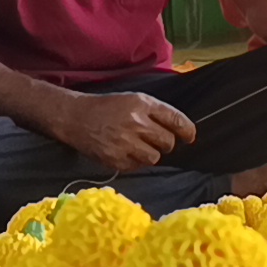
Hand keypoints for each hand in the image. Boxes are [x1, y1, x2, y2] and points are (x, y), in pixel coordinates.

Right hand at [53, 92, 196, 171]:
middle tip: (156, 140)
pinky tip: (125, 151)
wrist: (76, 117)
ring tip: (138, 146)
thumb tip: (180, 130)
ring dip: (151, 153)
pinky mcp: (115, 159)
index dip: (187, 131)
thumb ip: (157, 112)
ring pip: (155, 157)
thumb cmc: (108, 107)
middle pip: (168, 142)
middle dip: (166, 143)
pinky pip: (137, 166)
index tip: (190, 137)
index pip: (176, 120)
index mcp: (143, 104)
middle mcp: (136, 123)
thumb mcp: (134, 99)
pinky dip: (135, 162)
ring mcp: (125, 142)